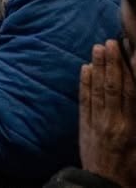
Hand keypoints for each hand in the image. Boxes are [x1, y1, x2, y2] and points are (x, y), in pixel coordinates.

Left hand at [79, 39, 135, 183]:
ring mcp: (96, 123)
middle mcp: (113, 122)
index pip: (130, 93)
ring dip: (97, 68)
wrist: (105, 185)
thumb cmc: (132, 169)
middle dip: (111, 63)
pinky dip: (84, 84)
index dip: (127, 71)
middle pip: (112, 87)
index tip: (123, 52)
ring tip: (96, 49)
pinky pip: (84, 101)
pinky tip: (85, 69)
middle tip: (108, 42)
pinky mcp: (85, 127)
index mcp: (131, 127)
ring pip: (97, 90)